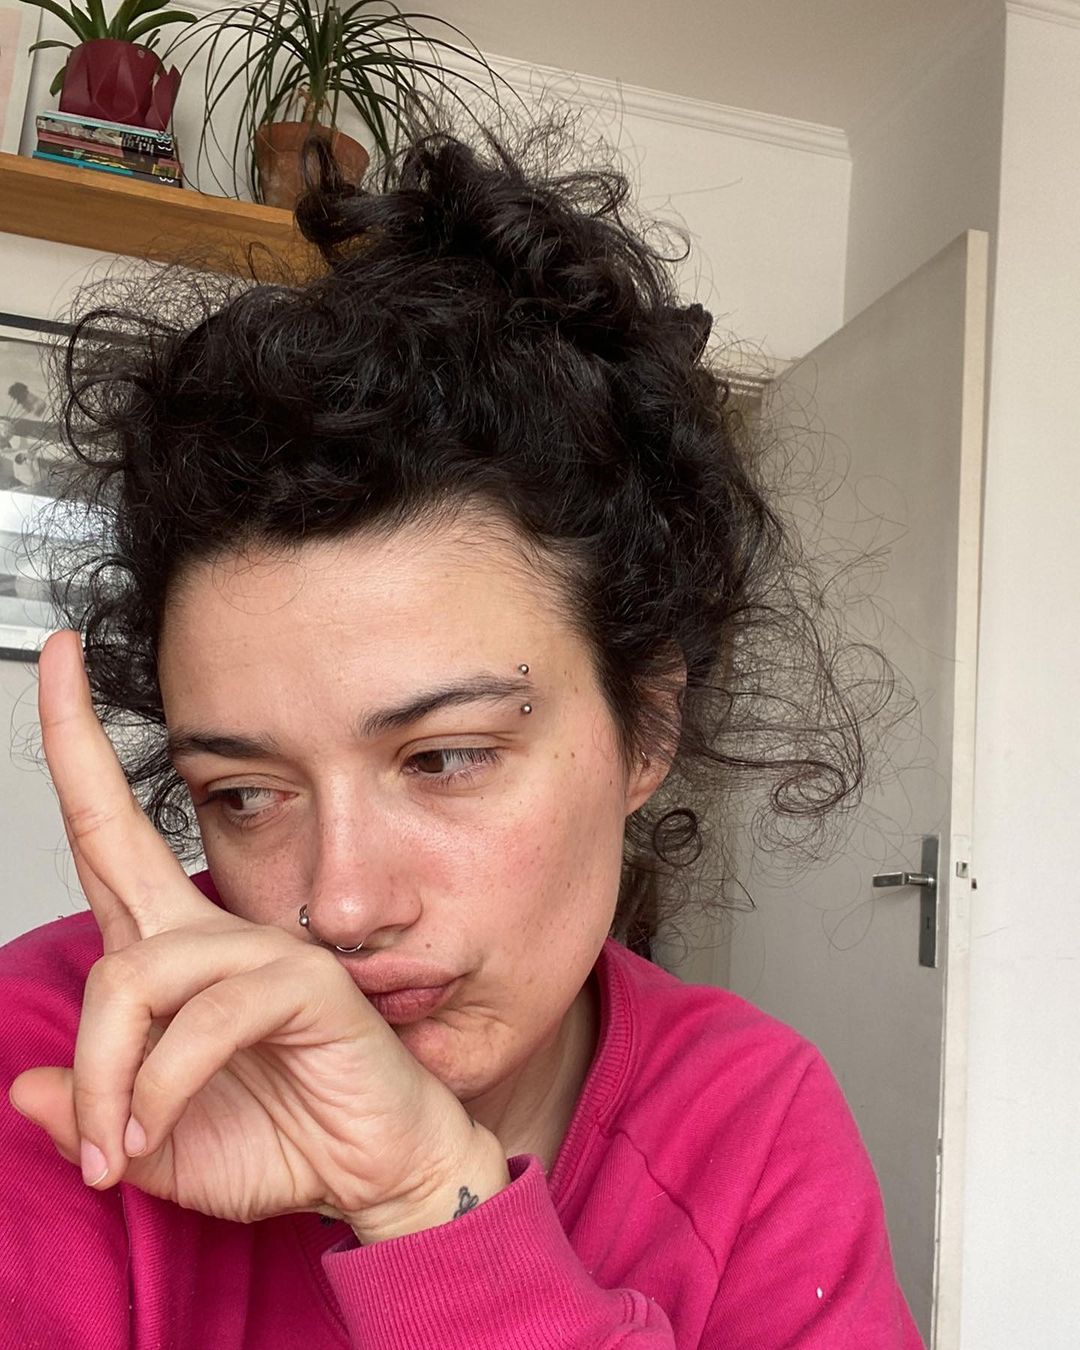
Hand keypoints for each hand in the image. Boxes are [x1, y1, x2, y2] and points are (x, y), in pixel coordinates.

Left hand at [8, 630, 508, 1240]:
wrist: (381, 1168)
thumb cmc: (290, 1138)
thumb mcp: (160, 1145)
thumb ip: (95, 1119)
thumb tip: (26, 1089)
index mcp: (178, 958)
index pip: (112, 838)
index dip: (79, 751)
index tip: (59, 660)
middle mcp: (215, 936)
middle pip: (116, 837)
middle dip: (77, 745)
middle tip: (57, 698)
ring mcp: (264, 949)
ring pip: (138, 972)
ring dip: (108, 1070)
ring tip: (119, 1141)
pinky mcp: (305, 981)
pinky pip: (207, 1016)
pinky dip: (165, 1082)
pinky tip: (159, 1125)